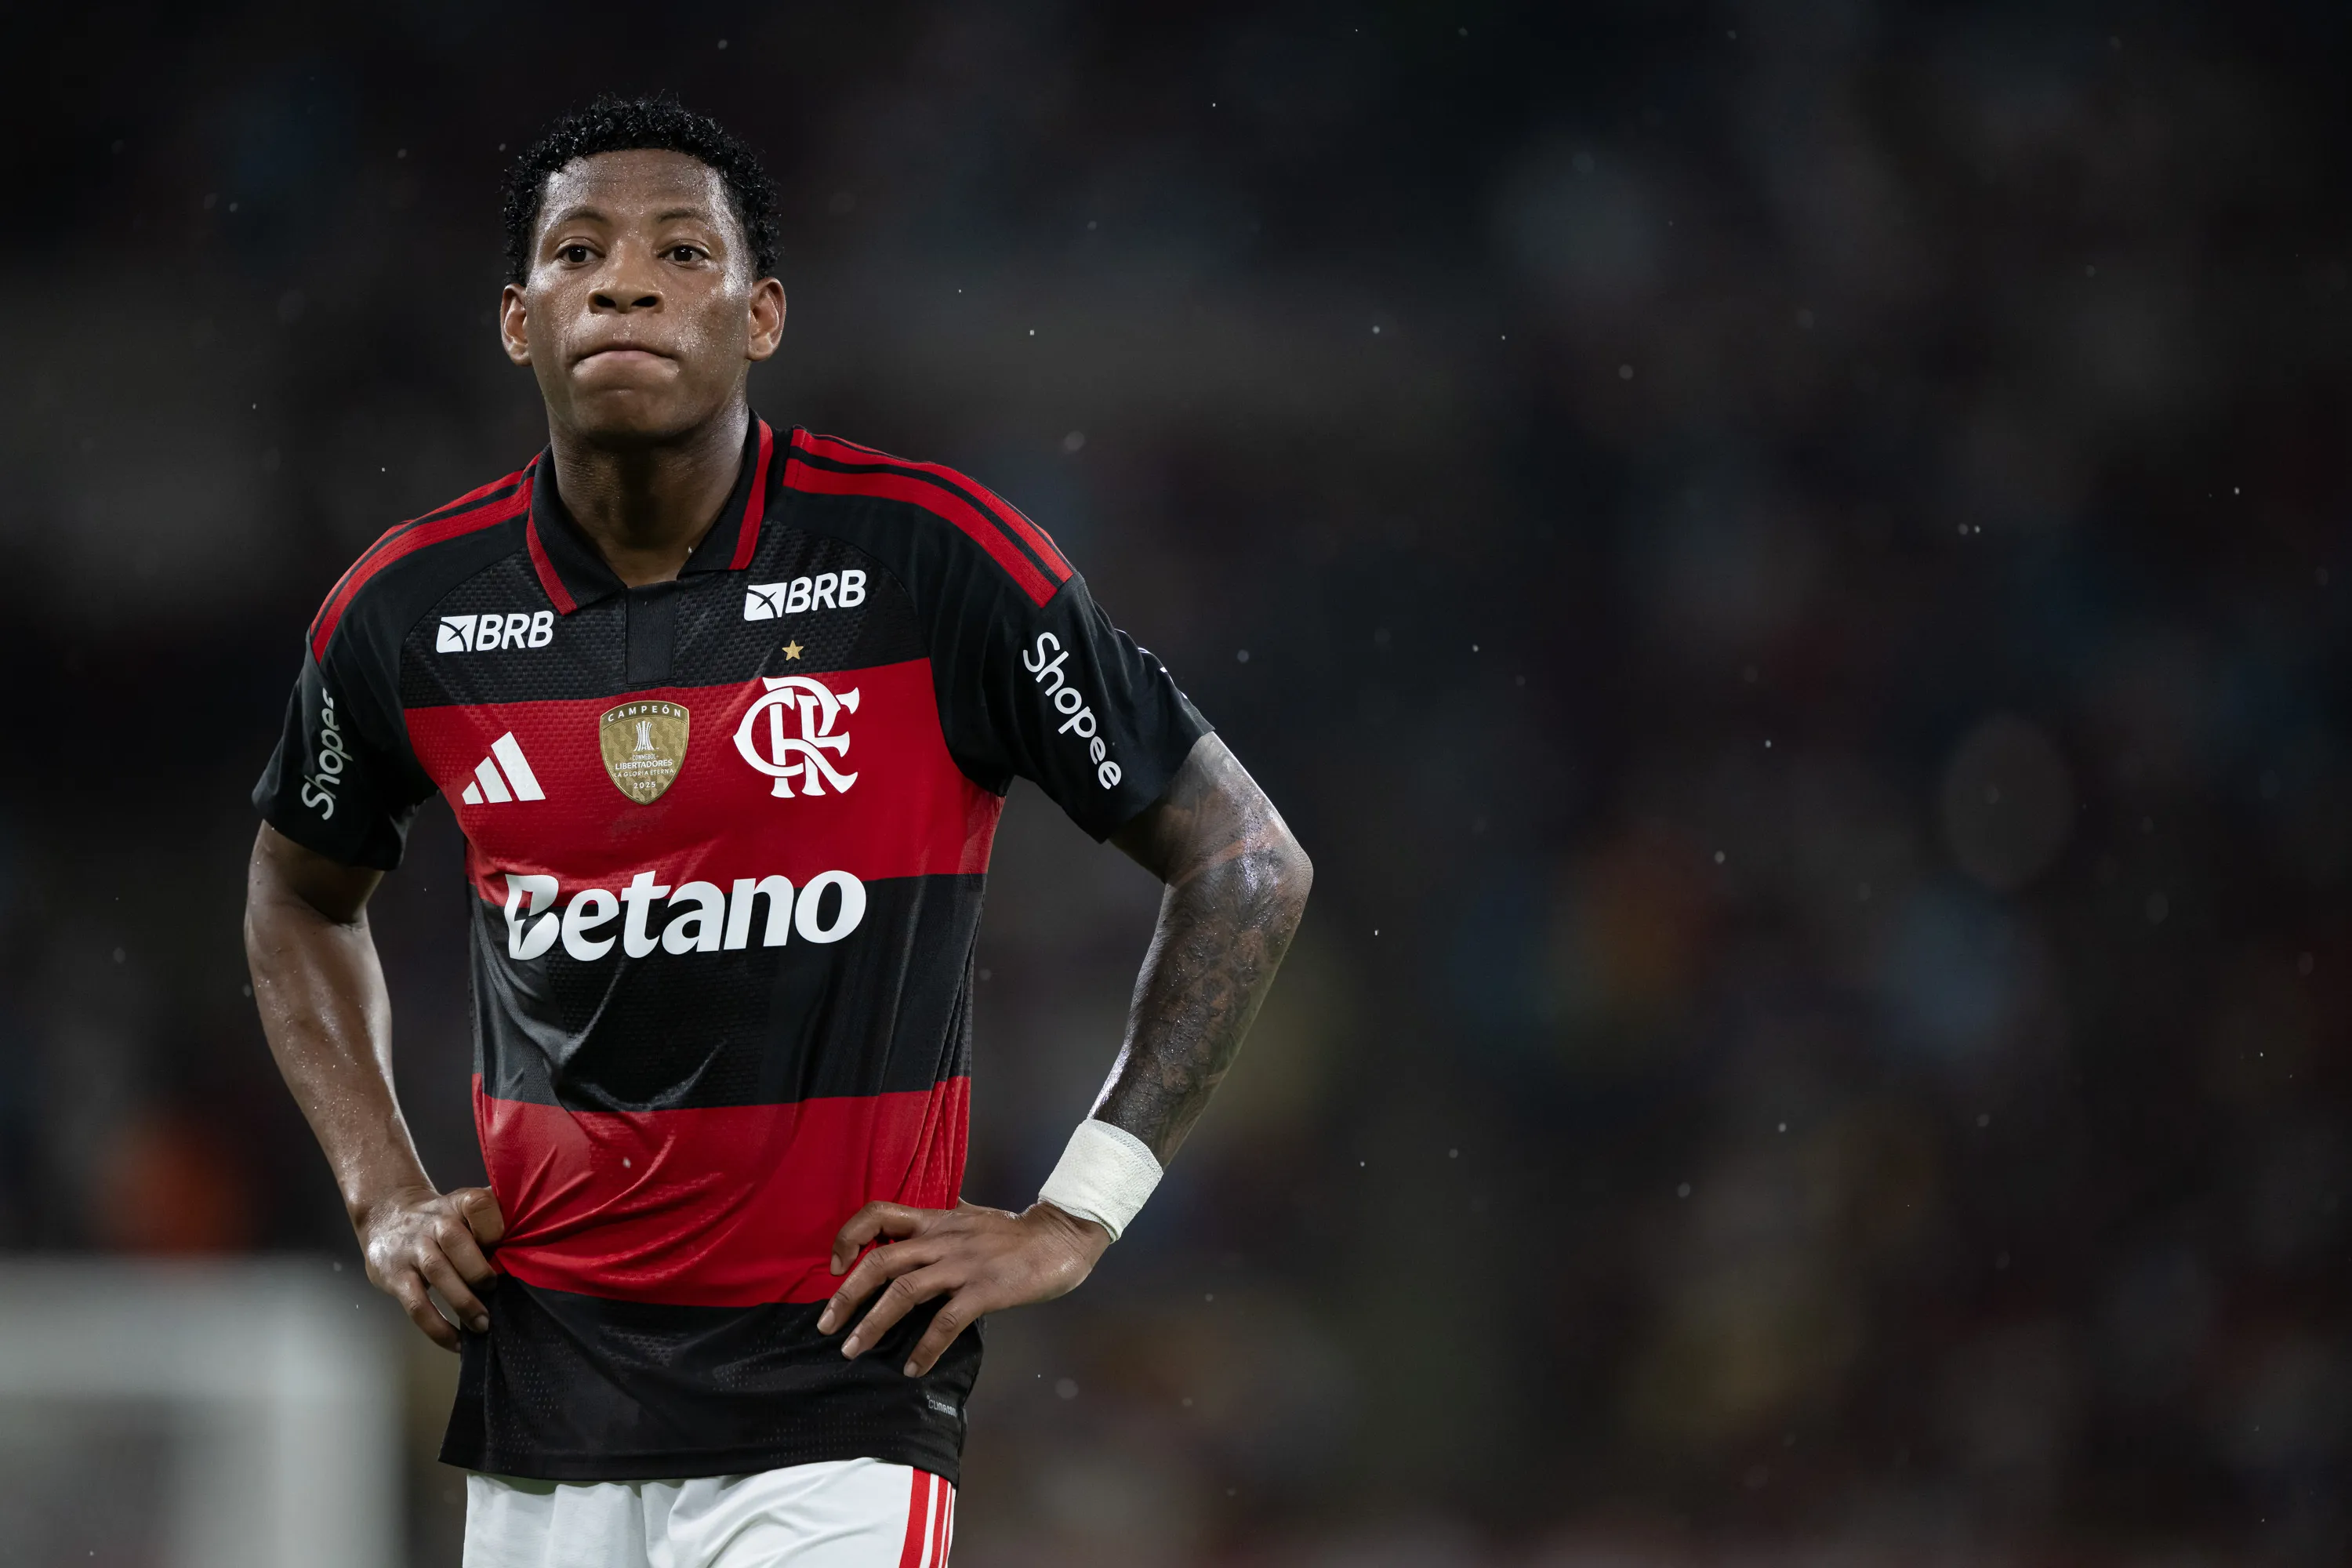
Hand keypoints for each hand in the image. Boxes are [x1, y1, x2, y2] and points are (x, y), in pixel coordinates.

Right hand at [354, 1184, 504, 1351]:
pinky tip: (457, 1343)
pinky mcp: (396, 1277)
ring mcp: (413, 1249)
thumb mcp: (465, 1208)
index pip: (478, 1204)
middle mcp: (435, 1222)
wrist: (386, 1217)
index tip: (507, 1245)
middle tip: (496, 1291)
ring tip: (483, 1325)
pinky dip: (437, 1328)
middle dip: (479, 1269)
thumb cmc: (443, 1219)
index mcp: (459, 1203)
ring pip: (437, 1272)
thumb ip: (498, 1215)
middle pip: (455, 1240)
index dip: (494, 1225)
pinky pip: (416, 1305)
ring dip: (463, 1302)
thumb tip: (541, 1230)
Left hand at [818, 1199, 1110, 1375]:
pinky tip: (913, 1368)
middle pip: (880, 1260)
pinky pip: (946, 1320)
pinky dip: (925, 1347)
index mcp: (936, 1221)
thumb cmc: (1016, 1232)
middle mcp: (942, 1240)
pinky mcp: (984, 1290)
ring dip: (873, 1323)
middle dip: (847, 1295)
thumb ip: (944, 1221)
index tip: (835, 1266)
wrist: (1061, 1236)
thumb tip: (922, 1221)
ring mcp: (962, 1264)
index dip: (849, 1236)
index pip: (879, 1214)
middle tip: (827, 1326)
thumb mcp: (972, 1216)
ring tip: (853, 1350)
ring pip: (904, 1290)